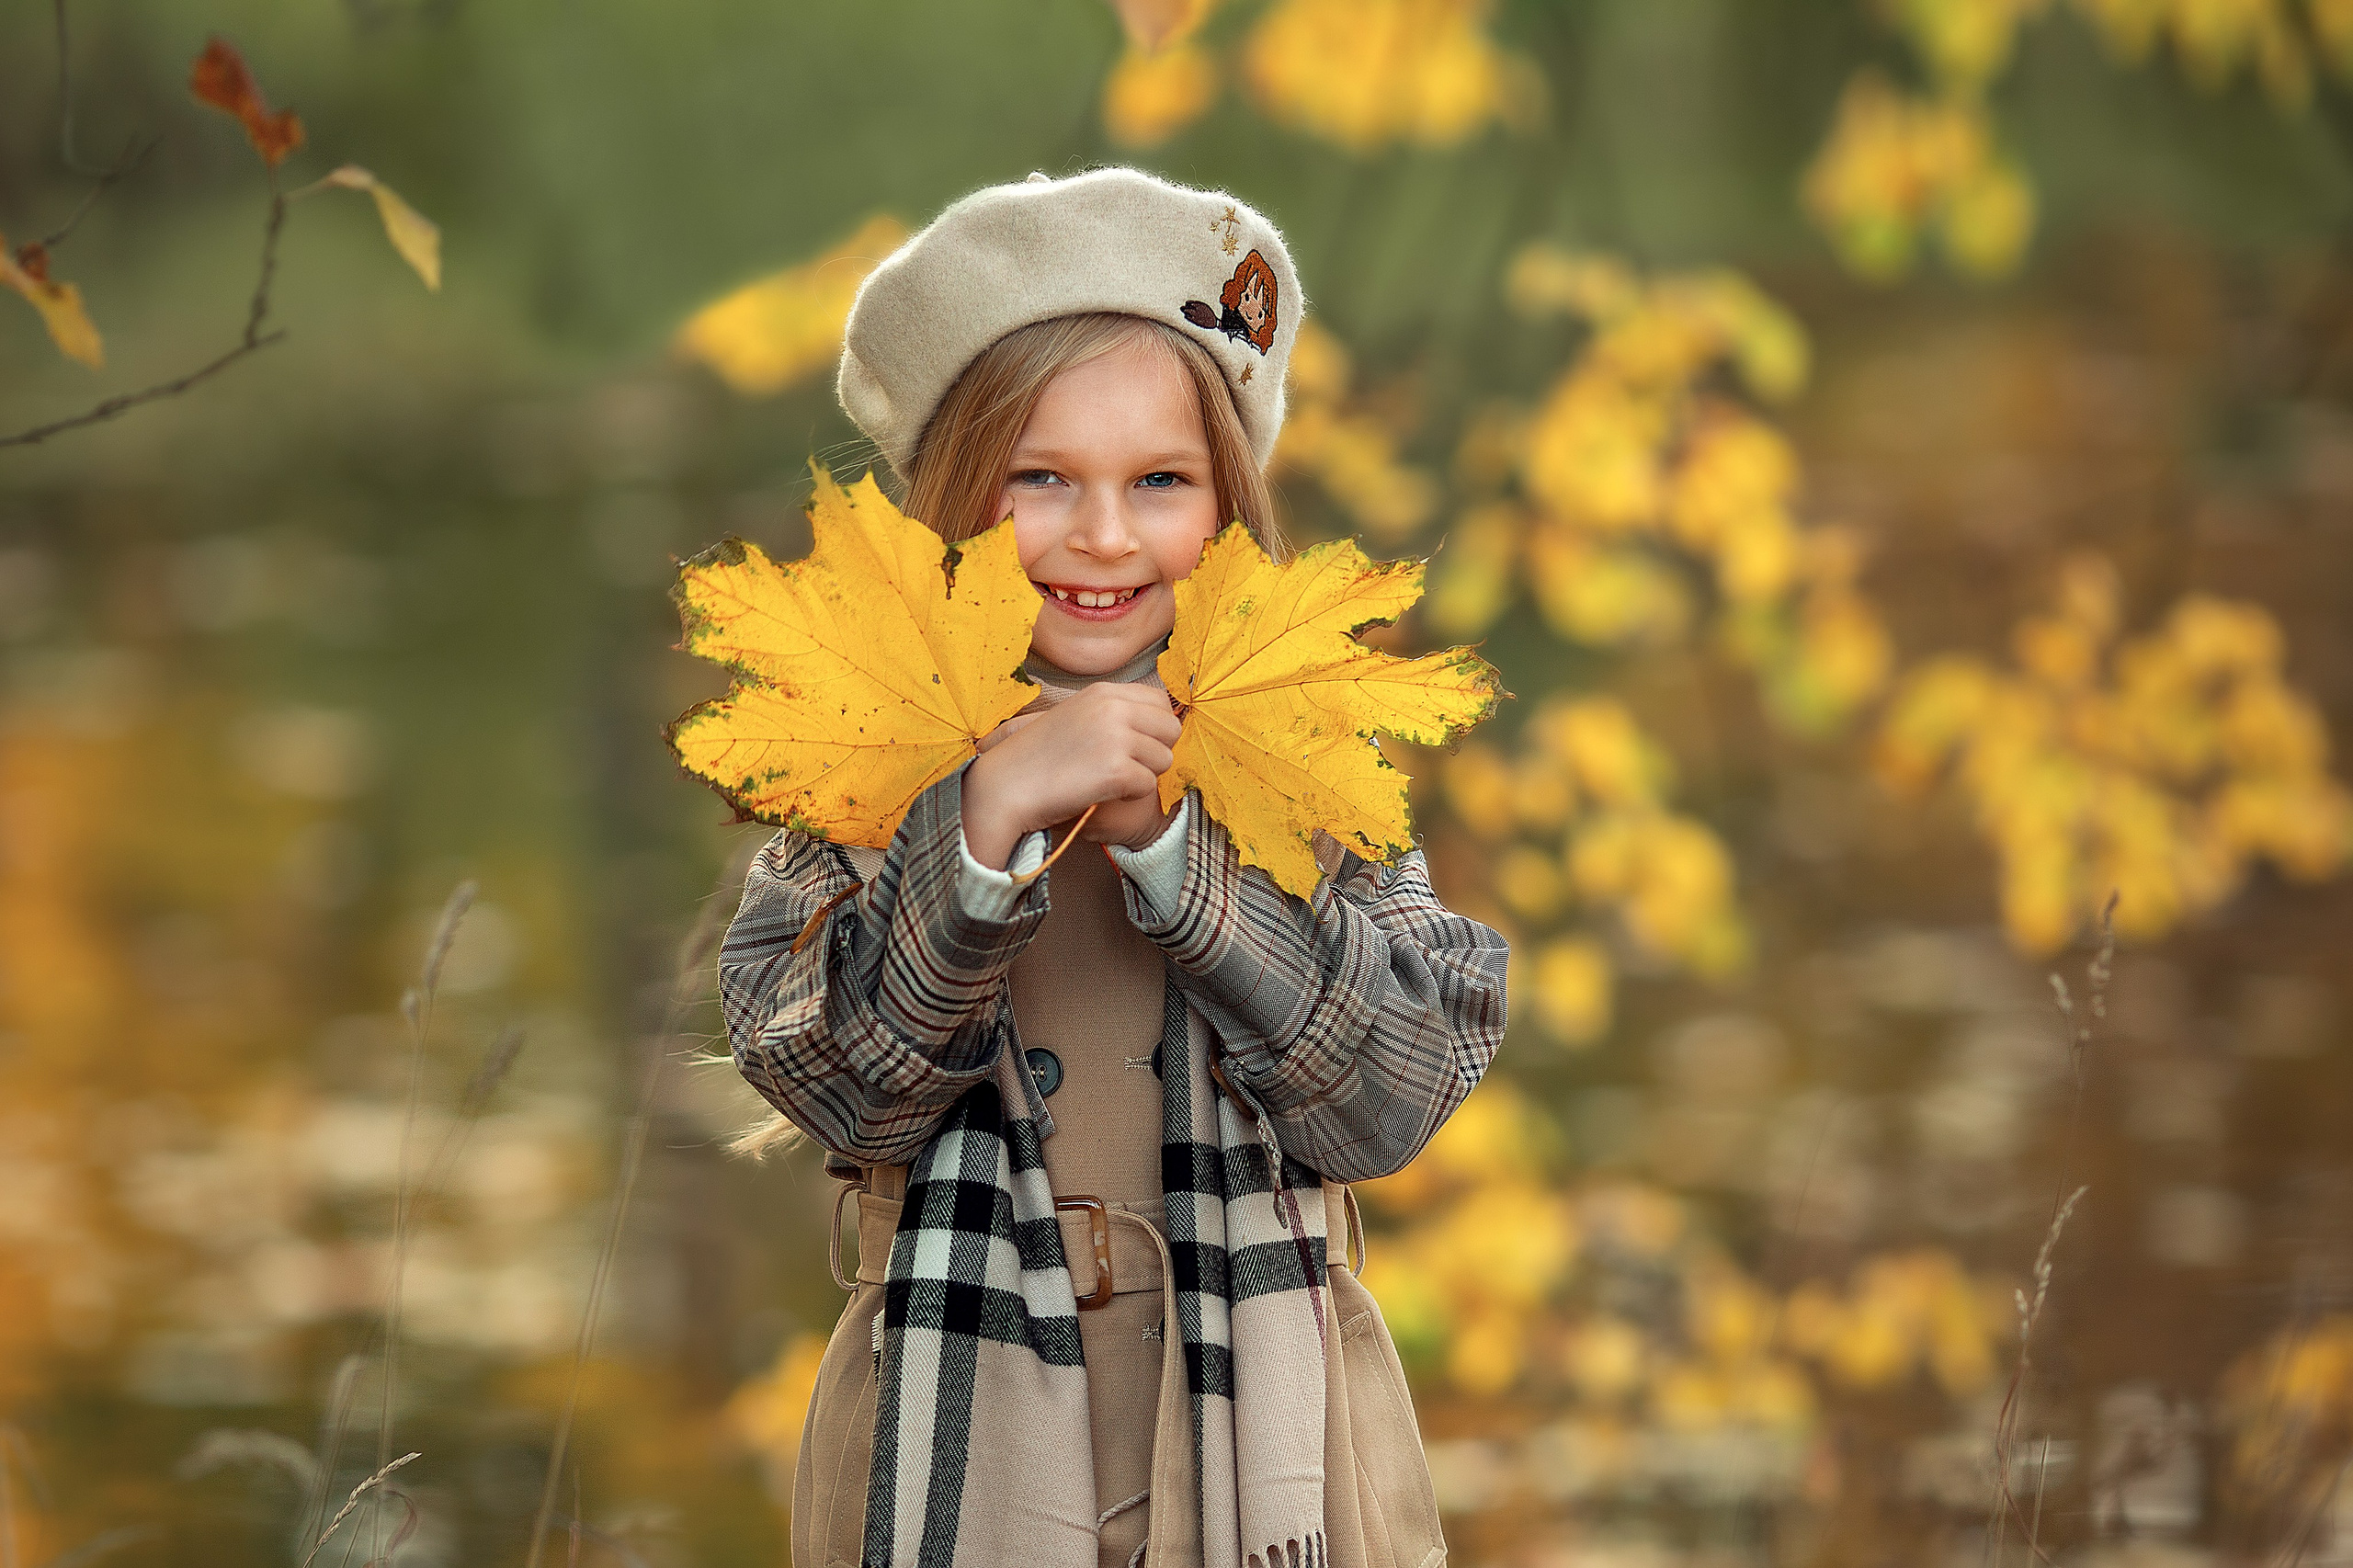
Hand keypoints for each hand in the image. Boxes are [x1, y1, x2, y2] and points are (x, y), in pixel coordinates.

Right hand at [963, 684, 1181, 867]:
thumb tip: (1162, 717)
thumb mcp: (1077, 716)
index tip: (1131, 745)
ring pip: (1165, 759)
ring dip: (1142, 775)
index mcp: (1104, 691)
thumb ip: (1114, 712)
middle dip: (1155, 751)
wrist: (1006, 786)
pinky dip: (1130, 795)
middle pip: (1171, 729)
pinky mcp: (1116, 770)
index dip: (1153, 728)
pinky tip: (1101, 791)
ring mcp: (1116, 737)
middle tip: (1123, 766)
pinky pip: (1148, 785)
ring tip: (1107, 778)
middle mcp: (1113, 707)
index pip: (1161, 702)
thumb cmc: (1038, 757)